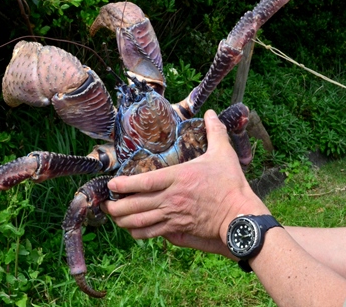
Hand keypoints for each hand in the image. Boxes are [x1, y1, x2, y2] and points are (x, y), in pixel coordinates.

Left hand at [102, 109, 268, 253]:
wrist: (239, 215)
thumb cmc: (231, 184)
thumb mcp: (223, 153)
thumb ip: (215, 131)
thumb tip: (211, 112)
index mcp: (177, 178)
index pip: (143, 182)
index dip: (123, 184)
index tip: (111, 183)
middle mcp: (171, 199)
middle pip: (134, 205)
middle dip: (115, 205)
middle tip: (106, 202)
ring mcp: (173, 216)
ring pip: (138, 222)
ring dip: (122, 219)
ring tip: (114, 215)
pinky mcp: (178, 229)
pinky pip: (151, 233)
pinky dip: (137, 232)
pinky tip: (133, 229)